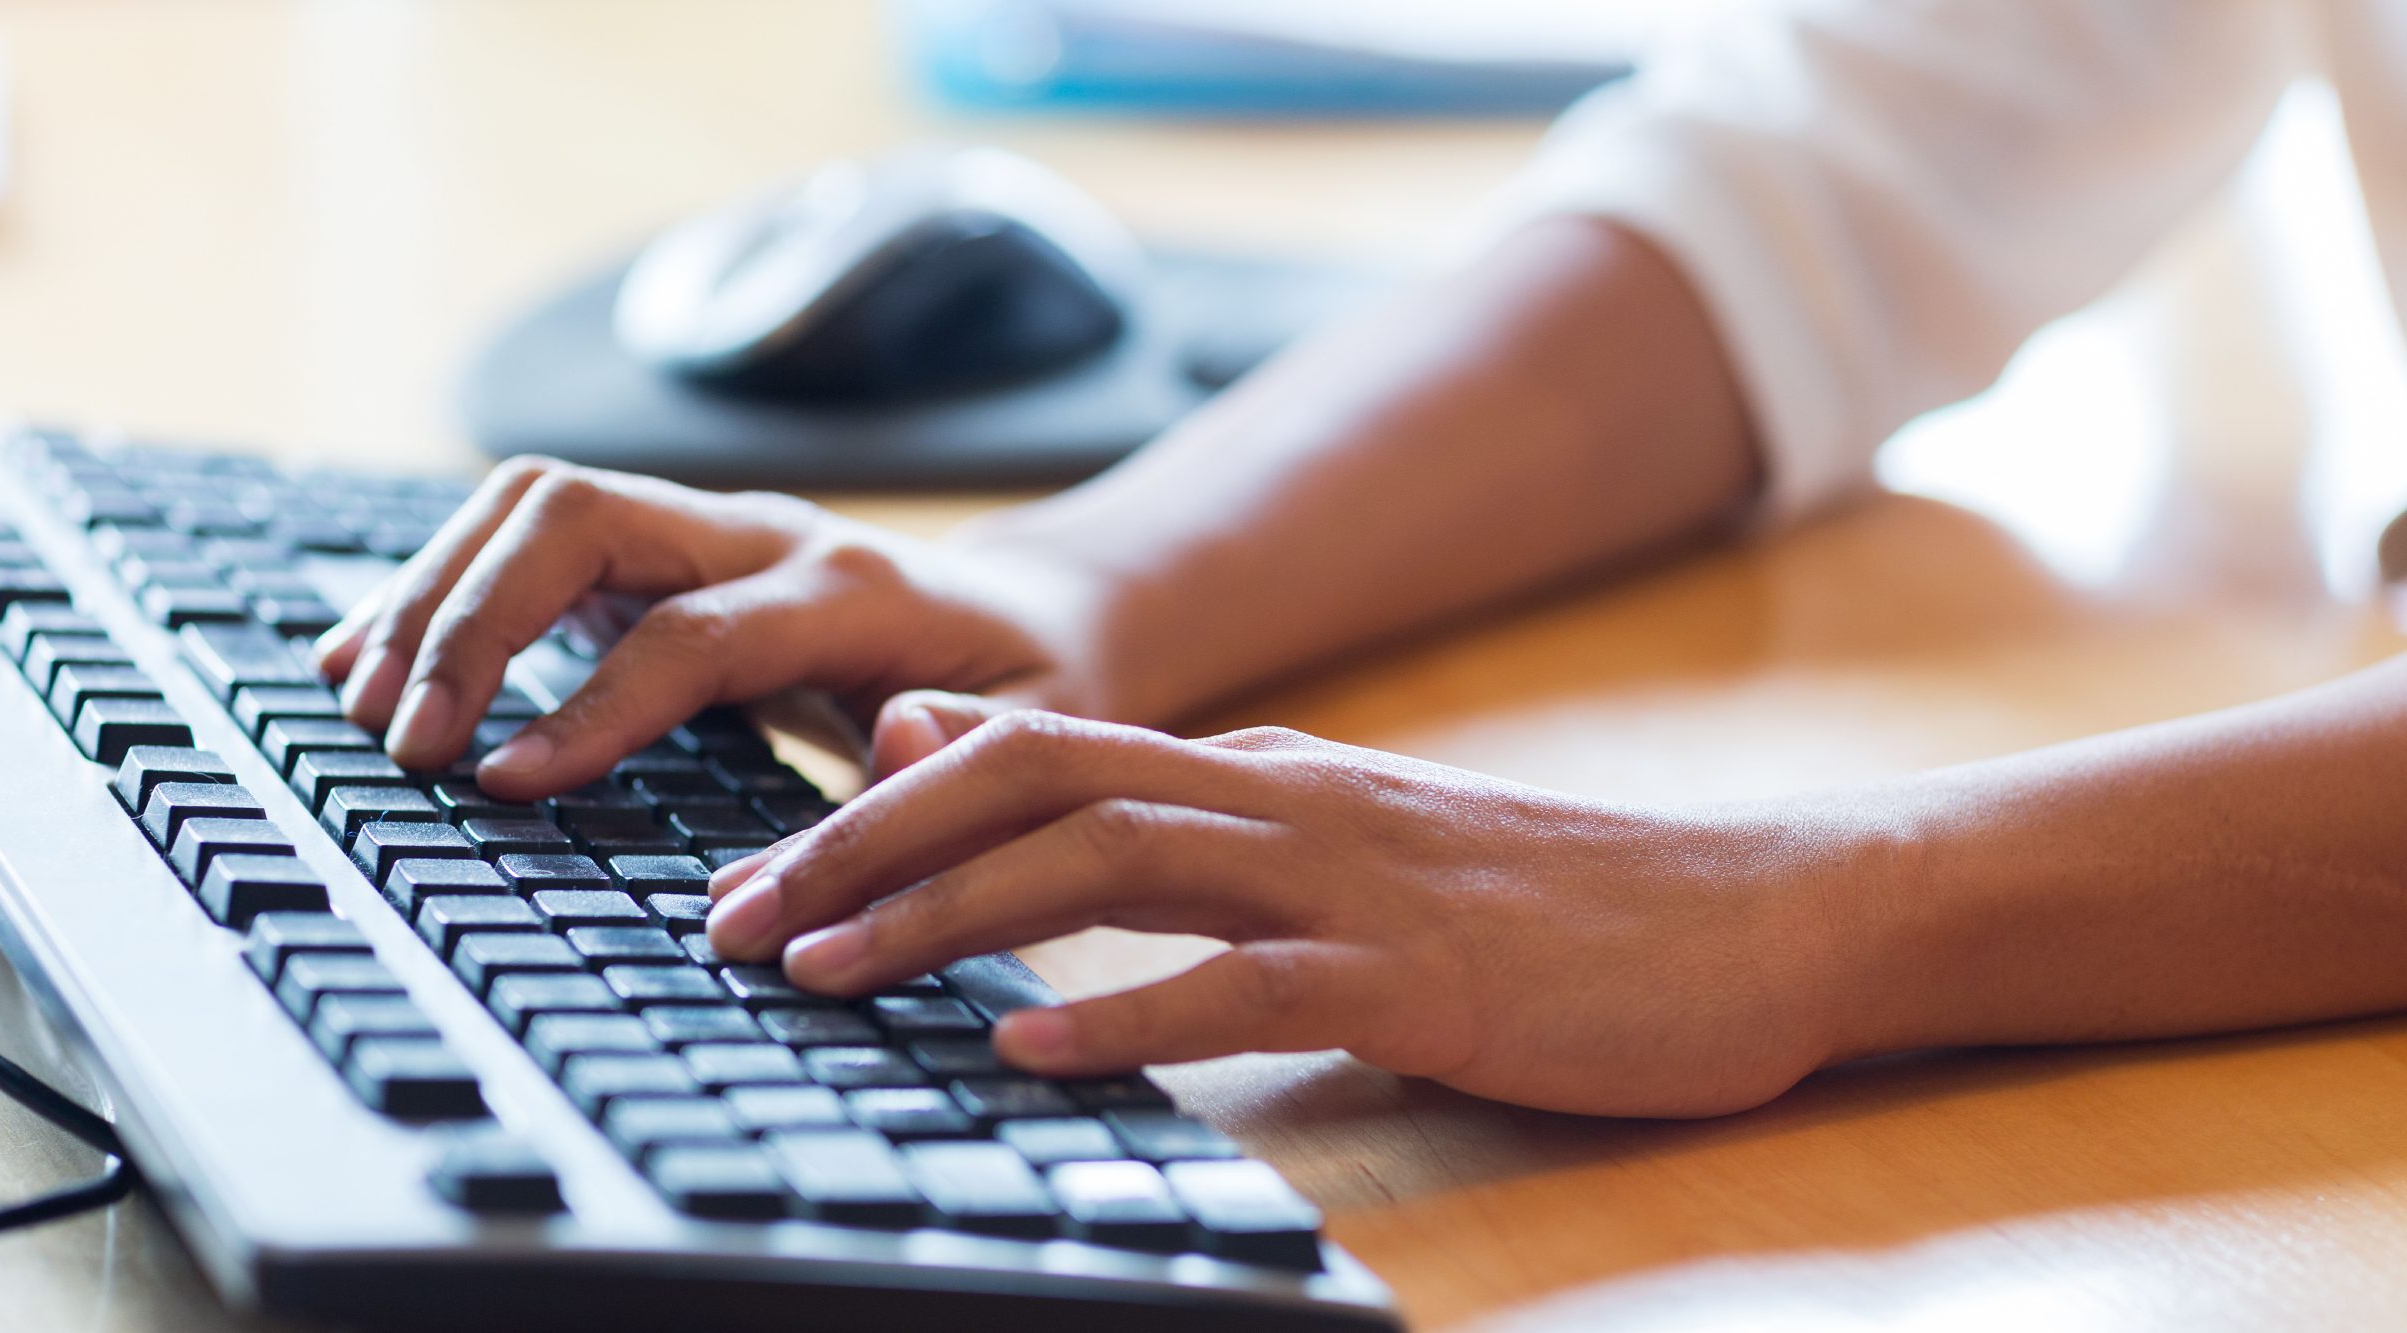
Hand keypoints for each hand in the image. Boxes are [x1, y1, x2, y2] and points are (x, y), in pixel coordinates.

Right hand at [313, 458, 1118, 796]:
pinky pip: (528, 537)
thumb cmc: (1038, 695)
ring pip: (536, 505)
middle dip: (475, 617)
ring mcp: (703, 530)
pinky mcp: (657, 553)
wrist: (1039, 621)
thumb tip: (902, 741)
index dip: (596, 703)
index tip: (504, 782)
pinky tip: (374, 659)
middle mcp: (766, 534)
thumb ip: (975, 747)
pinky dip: (442, 588)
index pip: (696, 629)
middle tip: (405, 741)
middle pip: (581, 516)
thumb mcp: (1045, 737)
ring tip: (361, 703)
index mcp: (856, 589)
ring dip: (436, 593)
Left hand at [705, 712, 1850, 1116]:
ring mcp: (1349, 879)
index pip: (1026, 754)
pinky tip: (1030, 1052)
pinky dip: (1125, 1014)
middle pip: (1031, 789)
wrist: (1751, 913)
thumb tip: (1024, 792)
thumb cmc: (1539, 903)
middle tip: (730, 921)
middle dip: (862, 849)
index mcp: (1256, 772)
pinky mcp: (1417, 974)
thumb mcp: (1338, 840)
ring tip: (825, 972)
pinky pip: (1244, 986)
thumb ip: (1185, 818)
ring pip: (1108, 867)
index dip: (873, 807)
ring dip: (949, 919)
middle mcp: (1280, 797)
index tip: (755, 875)